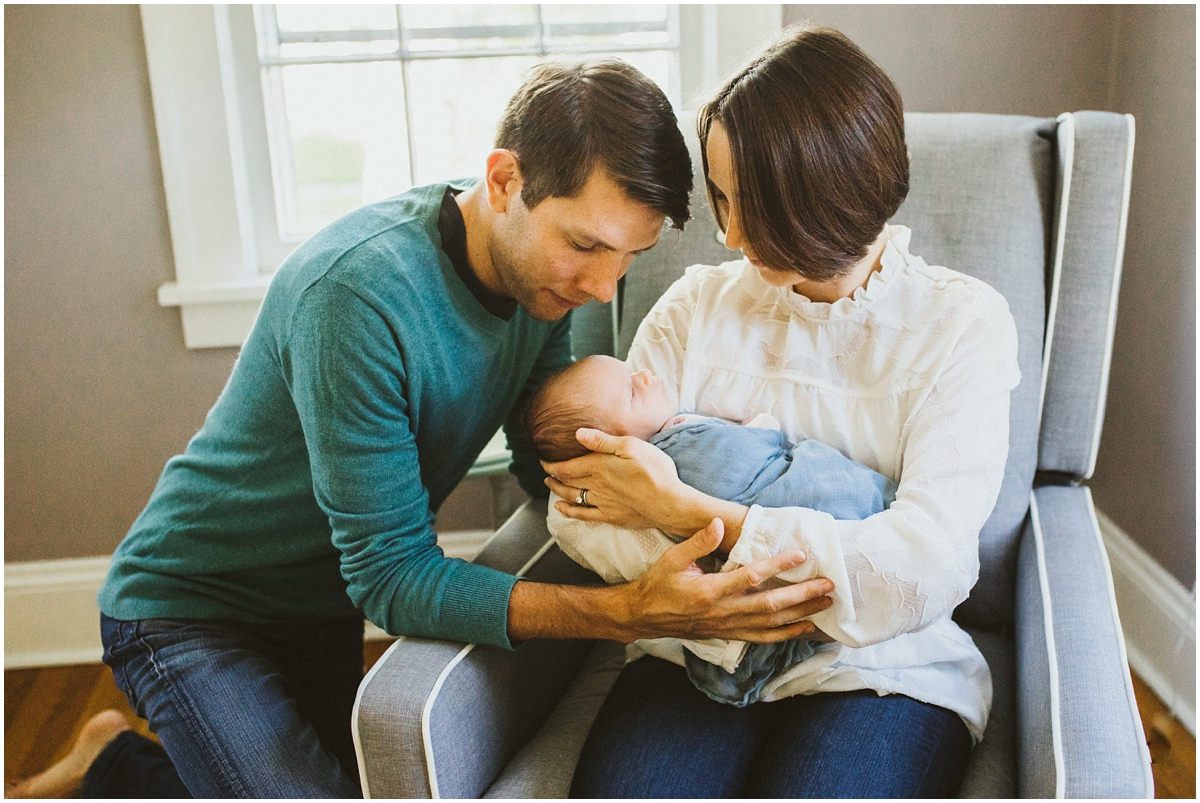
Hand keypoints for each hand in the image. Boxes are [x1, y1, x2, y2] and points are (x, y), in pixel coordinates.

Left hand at [542, 428, 683, 531]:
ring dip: (557, 491)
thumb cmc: (655, 471)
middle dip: (553, 476)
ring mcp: (602, 503)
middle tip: (545, 471)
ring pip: (572, 497)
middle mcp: (596, 486)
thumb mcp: (632, 447)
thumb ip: (603, 442)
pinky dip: (569, 511)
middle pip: (567, 481)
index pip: (567, 466)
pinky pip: (583, 514)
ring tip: (550, 485)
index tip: (543, 460)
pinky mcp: (611, 516)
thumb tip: (578, 434)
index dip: (552, 464)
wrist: (669, 503)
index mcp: (599, 467)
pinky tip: (561, 509)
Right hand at [615, 518, 833, 642]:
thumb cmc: (660, 584)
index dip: (777, 566)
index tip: (800, 555)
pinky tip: (806, 629)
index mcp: (710, 591)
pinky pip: (764, 638)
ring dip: (802, 615)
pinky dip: (787, 635)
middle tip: (828, 585)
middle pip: (771, 606)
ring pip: (772, 625)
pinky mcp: (731, 635)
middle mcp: (723, 612)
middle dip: (803, 595)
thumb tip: (717, 523)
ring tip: (826, 605)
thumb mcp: (673, 558)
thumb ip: (697, 541)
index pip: (750, 577)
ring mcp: (729, 627)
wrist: (646, 617)